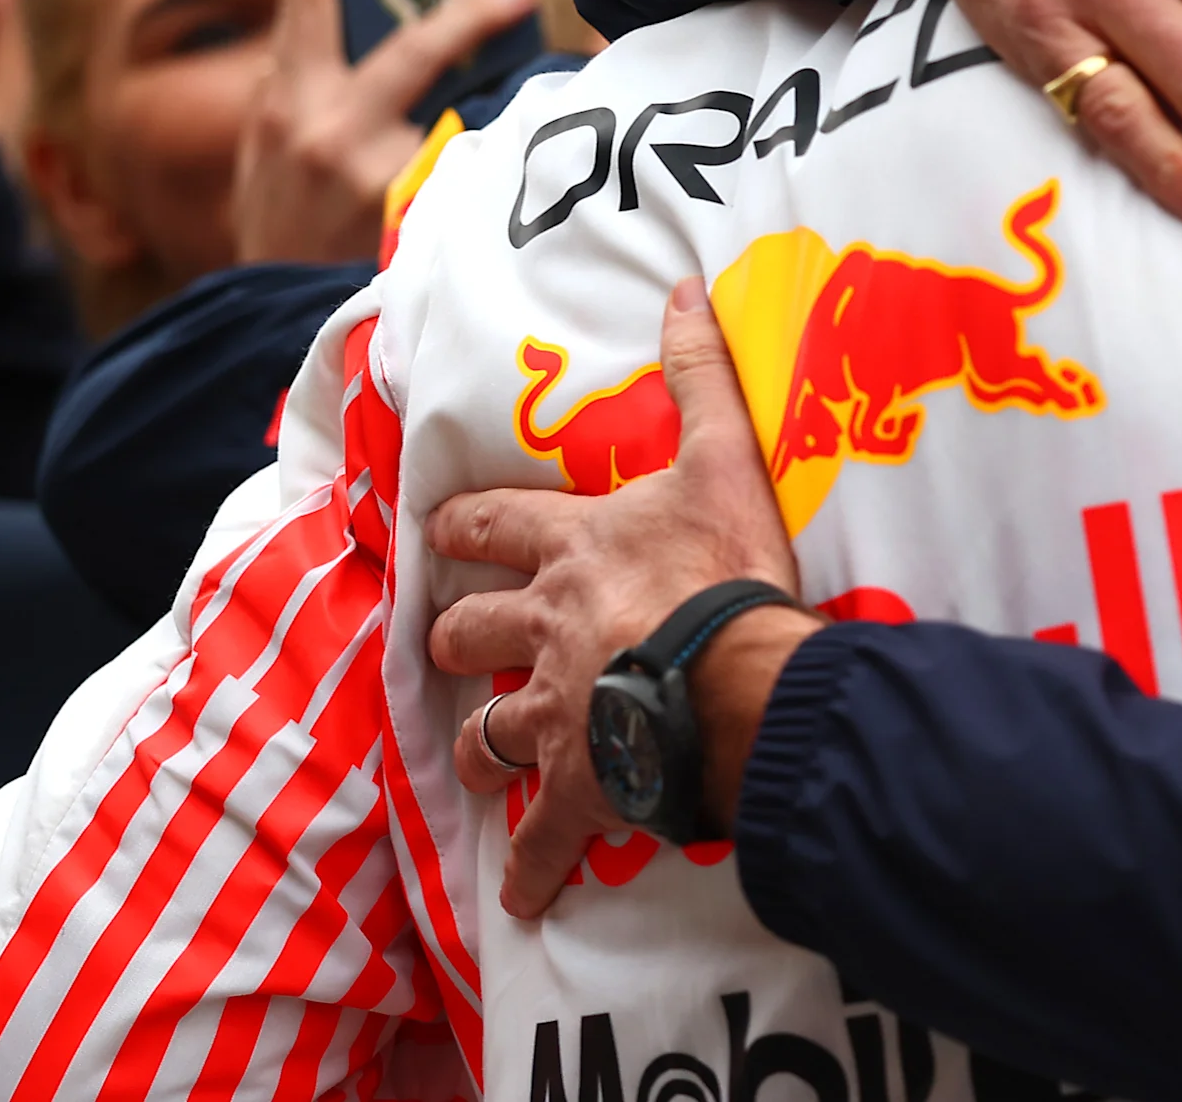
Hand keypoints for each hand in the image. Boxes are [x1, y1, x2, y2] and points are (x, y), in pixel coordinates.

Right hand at [233, 0, 535, 263]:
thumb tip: (374, 28)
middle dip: (471, 16)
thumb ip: (313, 92)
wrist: (270, 325)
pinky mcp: (415, 220)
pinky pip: (479, 175)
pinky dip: (508, 167)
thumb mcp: (275, 150)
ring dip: (506, 109)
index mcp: (286, 102)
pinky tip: (540, 177)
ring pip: (463, 118)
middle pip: (415, 50)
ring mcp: (375, 178)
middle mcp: (327, 131)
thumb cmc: (287, 226)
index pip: (302, 2)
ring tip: (559, 89)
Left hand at [426, 279, 814, 917]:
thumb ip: (700, 376)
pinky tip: (523, 893)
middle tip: (466, 645)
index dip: (461, 526)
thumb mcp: (723, 458)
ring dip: (487, 743)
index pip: (487, 525)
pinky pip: (543, 836)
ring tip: (494, 758)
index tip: (442, 534)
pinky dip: (531, 866)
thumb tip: (680, 288)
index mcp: (573, 550)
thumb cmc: (729, 571)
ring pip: (488, 731)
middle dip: (461, 637)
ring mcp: (556, 711)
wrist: (738, 679)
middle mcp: (545, 628)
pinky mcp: (582, 783)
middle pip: (467, 631)